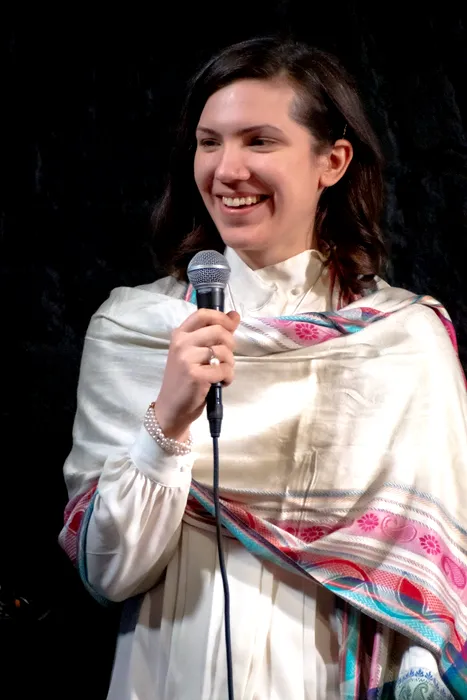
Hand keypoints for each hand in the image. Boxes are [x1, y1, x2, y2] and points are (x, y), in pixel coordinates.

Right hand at [154, 309, 240, 440]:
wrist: (172, 408)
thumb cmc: (184, 380)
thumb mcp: (194, 353)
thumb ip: (213, 334)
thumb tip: (235, 315)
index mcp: (179, 335)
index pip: (203, 314)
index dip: (222, 318)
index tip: (231, 325)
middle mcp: (181, 343)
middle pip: (218, 331)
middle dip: (230, 344)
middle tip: (226, 357)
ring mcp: (187, 359)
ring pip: (224, 351)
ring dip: (229, 363)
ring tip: (221, 373)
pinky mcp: (196, 375)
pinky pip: (224, 370)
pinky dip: (228, 377)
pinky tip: (220, 383)